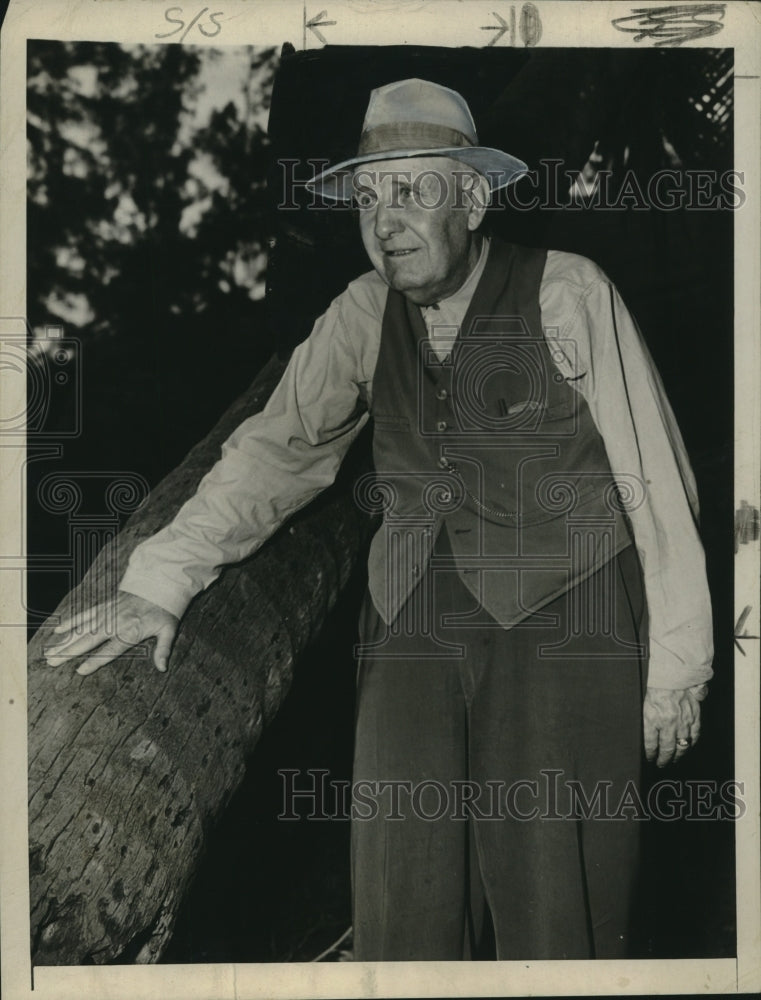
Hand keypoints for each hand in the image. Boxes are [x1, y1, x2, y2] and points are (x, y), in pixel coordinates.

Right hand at [44, 591, 178, 675]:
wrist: (159, 584)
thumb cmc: (164, 611)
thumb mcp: (169, 630)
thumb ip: (164, 649)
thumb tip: (163, 668)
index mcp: (131, 632)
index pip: (111, 649)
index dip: (95, 660)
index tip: (80, 671)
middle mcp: (115, 623)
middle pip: (90, 640)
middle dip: (70, 652)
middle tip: (53, 662)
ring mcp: (107, 614)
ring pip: (83, 629)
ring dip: (66, 640)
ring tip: (50, 652)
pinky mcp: (104, 606)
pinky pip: (85, 614)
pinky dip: (71, 621)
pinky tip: (58, 630)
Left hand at [643, 683, 707, 766]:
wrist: (673, 675)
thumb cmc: (655, 688)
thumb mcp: (643, 705)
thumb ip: (645, 722)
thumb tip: (644, 737)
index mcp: (653, 718)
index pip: (650, 744)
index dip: (650, 754)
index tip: (649, 758)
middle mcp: (668, 722)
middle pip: (667, 749)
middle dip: (663, 759)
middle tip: (661, 764)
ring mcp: (683, 721)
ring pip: (682, 746)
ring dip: (678, 755)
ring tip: (674, 759)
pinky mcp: (694, 717)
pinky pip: (695, 736)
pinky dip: (691, 744)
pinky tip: (687, 747)